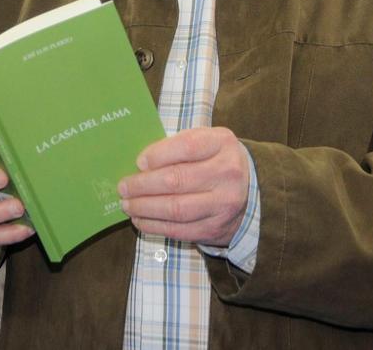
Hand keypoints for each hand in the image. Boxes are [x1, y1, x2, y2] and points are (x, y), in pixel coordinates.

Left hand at [118, 126, 249, 246]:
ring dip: (145, 207)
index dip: (158, 155)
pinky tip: (140, 219)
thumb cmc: (215, 159)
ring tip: (127, 204)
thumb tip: (140, 164)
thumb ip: (177, 146)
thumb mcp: (204, 141)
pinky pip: (179, 230)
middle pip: (177, 180)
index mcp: (222, 143)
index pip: (188, 147)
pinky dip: (154, 225)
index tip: (138, 162)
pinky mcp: (215, 228)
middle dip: (143, 185)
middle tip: (123, 187)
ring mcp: (224, 204)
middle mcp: (228, 173)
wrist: (249, 190)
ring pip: (176, 208)